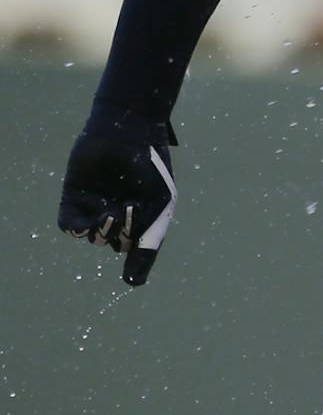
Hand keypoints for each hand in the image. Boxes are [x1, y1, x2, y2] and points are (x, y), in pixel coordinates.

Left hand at [58, 104, 177, 286]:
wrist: (126, 131)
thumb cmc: (150, 166)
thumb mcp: (161, 204)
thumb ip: (149, 242)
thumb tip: (133, 283)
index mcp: (141, 216)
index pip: (136, 249)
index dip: (137, 261)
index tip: (132, 279)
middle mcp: (117, 213)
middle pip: (114, 244)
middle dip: (122, 236)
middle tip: (131, 211)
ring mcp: (94, 206)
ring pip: (93, 237)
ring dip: (102, 231)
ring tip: (112, 211)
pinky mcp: (73, 197)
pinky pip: (69, 225)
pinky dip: (79, 226)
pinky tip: (94, 215)